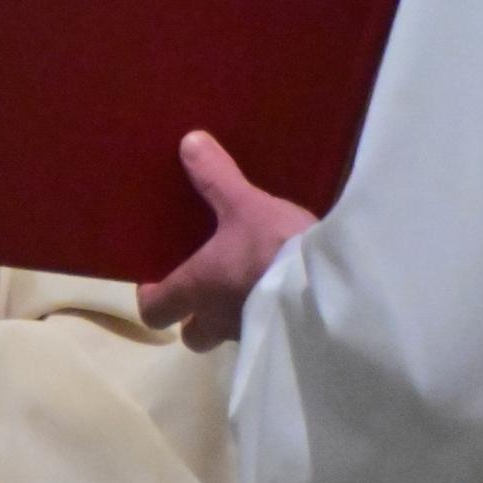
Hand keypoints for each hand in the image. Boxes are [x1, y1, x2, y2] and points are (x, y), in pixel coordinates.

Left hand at [136, 130, 316, 349]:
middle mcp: (217, 320)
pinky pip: (262, 333)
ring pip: (227, 335)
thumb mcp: (245, 205)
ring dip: (231, 317)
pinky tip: (279, 294)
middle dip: (193, 318)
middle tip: (203, 289)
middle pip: (192, 335)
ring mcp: (249, 336)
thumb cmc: (274, 247)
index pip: (154, 310)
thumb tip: (188, 142)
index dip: (152, 299)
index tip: (155, 281)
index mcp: (196, 288)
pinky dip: (264, 318)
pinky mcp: (281, 340)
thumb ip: (215, 177)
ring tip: (246, 287)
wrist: (331, 285)